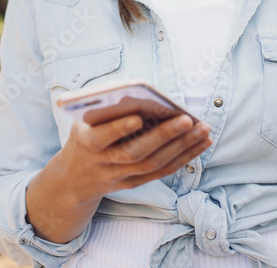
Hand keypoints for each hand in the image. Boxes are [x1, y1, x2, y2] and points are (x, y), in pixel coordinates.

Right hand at [25, 113, 211, 242]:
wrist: (74, 178)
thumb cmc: (85, 135)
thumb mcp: (83, 120)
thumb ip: (106, 109)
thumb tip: (142, 95)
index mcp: (86, 142)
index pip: (102, 137)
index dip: (119, 128)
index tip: (138, 116)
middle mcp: (103, 162)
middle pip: (135, 153)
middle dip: (163, 136)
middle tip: (186, 120)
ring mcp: (119, 176)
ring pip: (153, 164)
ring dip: (181, 147)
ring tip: (202, 129)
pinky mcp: (134, 183)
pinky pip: (162, 172)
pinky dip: (183, 158)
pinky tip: (199, 143)